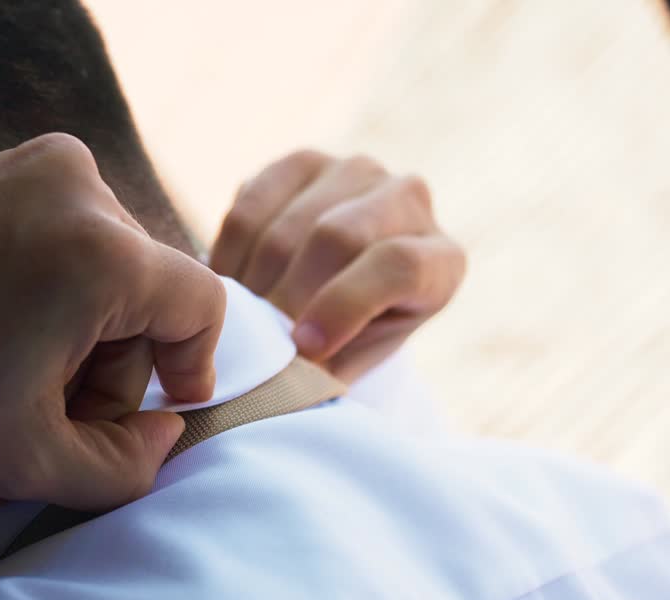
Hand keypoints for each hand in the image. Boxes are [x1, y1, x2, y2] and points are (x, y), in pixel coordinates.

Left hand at [0, 134, 225, 509]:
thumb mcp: (25, 458)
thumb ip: (123, 467)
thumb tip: (166, 433)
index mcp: (102, 250)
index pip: (201, 307)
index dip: (192, 368)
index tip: (164, 411)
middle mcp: (78, 188)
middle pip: (143, 294)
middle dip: (110, 371)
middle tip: (56, 429)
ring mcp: (32, 167)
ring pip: (100, 269)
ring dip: (73, 341)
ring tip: (14, 402)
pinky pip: (57, 238)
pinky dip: (44, 297)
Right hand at [209, 151, 464, 381]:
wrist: (333, 297)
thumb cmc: (350, 339)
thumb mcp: (355, 359)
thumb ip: (329, 363)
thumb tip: (283, 366)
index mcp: (440, 259)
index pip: (398, 265)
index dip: (345, 305)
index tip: (303, 347)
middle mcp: (408, 199)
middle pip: (336, 237)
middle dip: (286, 295)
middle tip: (256, 338)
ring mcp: (355, 173)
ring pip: (288, 225)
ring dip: (252, 280)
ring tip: (240, 317)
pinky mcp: (302, 163)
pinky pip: (250, 205)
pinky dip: (230, 252)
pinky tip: (229, 284)